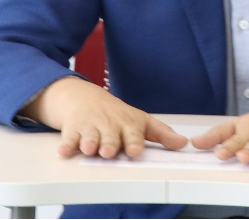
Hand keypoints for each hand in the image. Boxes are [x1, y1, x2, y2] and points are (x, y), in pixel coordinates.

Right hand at [25, 76, 187, 158]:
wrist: (86, 98)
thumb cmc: (118, 115)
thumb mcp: (141, 121)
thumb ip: (161, 134)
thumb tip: (184, 143)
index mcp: (127, 125)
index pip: (132, 134)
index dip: (133, 142)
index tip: (134, 150)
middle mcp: (109, 126)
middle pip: (109, 137)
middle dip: (109, 143)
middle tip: (109, 151)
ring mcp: (91, 128)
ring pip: (90, 137)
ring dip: (89, 143)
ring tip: (88, 148)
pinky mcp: (73, 129)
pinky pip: (69, 138)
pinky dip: (66, 144)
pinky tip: (64, 151)